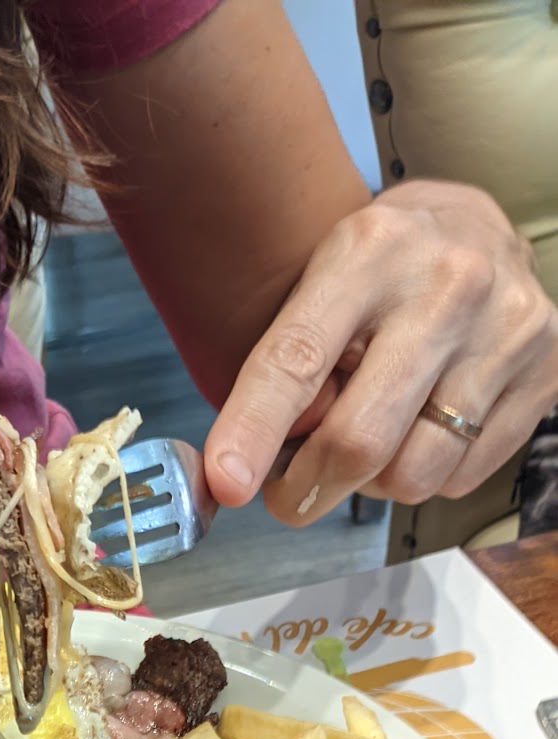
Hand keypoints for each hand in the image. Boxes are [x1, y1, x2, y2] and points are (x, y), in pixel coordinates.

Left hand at [204, 181, 557, 525]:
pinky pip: (459, 477)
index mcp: (371, 251)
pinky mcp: (545, 371)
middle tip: (286, 495)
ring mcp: (505, 329)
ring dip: (370, 485)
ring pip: (411, 475)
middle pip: (360, 440)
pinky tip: (418, 431)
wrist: (479, 229)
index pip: (297, 360)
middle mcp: (447, 285)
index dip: (254, 430)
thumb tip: (241, 468)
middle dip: (306, 490)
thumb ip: (285, 364)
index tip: (225, 484)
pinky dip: (424, 476)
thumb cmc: (381, 268)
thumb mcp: (320, 281)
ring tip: (366, 444)